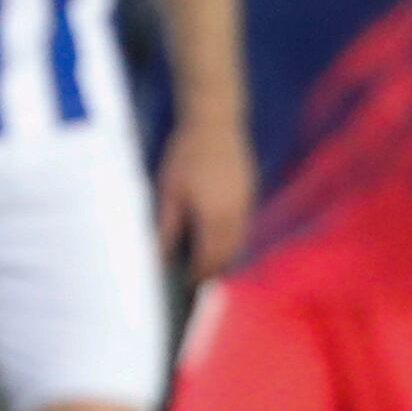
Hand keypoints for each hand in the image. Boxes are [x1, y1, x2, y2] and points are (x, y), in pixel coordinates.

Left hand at [155, 113, 254, 281]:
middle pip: (227, 254)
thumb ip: (167, 226)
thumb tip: (161, 255)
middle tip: (194, 283)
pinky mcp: (250, 193)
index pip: (209, 258)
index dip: (198, 275)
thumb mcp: (169, 191)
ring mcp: (247, 204)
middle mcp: (236, 215)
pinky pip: (243, 226)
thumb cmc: (186, 155)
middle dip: (212, 270)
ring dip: (224, 256)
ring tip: (204, 266)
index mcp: (215, 217)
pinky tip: (217, 239)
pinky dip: (231, 239)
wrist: (215, 123)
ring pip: (238, 241)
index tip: (184, 287)